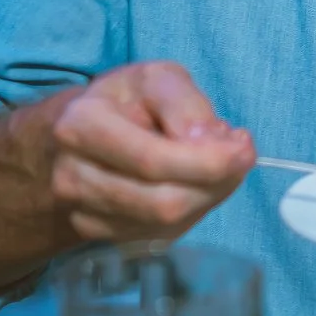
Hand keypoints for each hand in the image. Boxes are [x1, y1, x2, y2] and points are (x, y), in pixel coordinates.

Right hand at [45, 61, 256, 242]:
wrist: (77, 137)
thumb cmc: (124, 101)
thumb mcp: (157, 80)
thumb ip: (187, 105)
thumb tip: (215, 143)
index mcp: (81, 126)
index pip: (153, 160)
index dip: (208, 161)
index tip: (244, 147)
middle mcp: (71, 176)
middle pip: (163, 203)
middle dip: (215, 184)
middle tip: (240, 157)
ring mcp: (81, 212)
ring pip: (166, 224)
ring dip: (206, 196)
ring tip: (212, 165)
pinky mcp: (98, 236)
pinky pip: (161, 235)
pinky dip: (190, 211)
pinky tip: (190, 184)